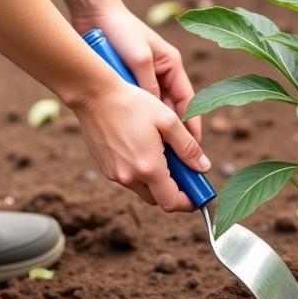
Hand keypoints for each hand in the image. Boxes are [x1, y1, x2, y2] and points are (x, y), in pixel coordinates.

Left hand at [72, 0, 201, 143]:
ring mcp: (144, 79)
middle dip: (173, 132)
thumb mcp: (139, 59)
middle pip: (172, 110)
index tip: (194, 145)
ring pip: (153, 111)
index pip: (187, 100)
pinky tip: (131, 136)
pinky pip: (135, 107)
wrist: (94, 15)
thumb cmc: (121, 31)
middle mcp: (161, 75)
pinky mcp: (127, 83)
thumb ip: (148, 85)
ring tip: (152, 151)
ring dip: (152, 127)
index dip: (192, 123)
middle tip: (172, 156)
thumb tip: (155, 114)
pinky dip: (135, 120)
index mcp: (172, 66)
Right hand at [73, 78, 209, 211]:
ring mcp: (114, 174)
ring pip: (143, 188)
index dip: (188, 202)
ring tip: (162, 150)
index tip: (198, 192)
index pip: (171, 202)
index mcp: (148, 168)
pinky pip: (129, 178)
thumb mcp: (168, 120)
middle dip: (173, 188)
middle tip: (183, 167)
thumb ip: (187, 147)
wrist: (94, 96)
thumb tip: (203, 168)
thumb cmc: (133, 104)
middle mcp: (129, 177)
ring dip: (157, 178)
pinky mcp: (105, 168)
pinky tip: (143, 147)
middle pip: (158, 198)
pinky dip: (141, 171)